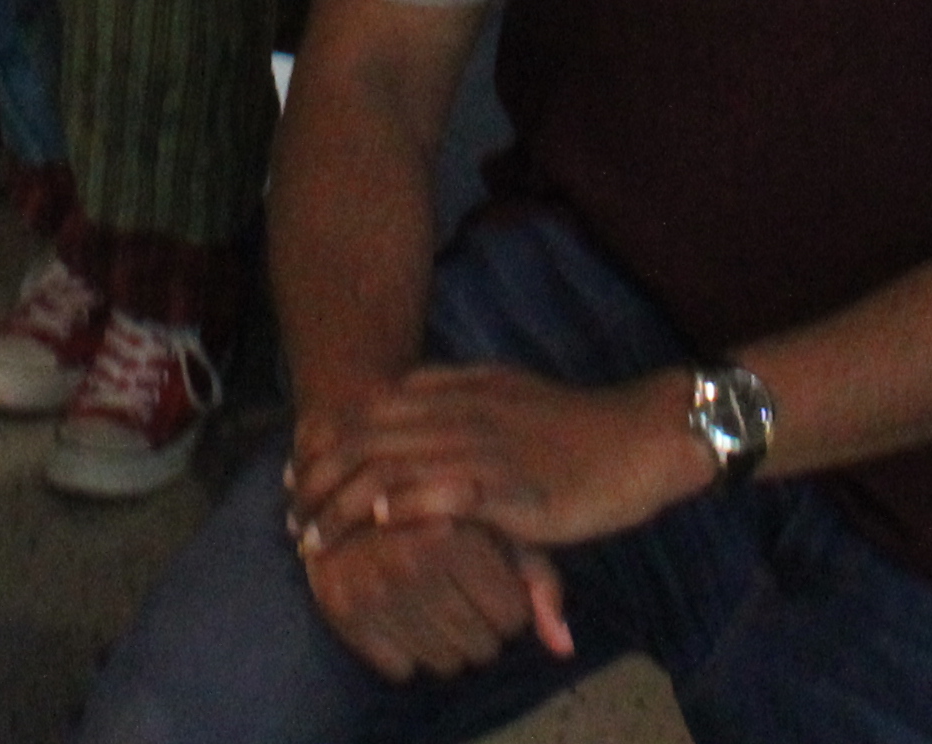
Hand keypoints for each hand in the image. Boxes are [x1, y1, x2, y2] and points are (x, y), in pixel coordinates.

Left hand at [292, 363, 706, 555]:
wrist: (639, 437)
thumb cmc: (573, 427)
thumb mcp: (503, 393)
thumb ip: (453, 389)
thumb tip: (403, 388)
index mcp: (455, 391)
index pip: (368, 409)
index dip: (322, 440)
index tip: (295, 472)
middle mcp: (459, 413)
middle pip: (365, 441)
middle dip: (317, 481)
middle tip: (291, 518)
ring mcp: (482, 447)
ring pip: (391, 469)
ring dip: (343, 508)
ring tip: (314, 542)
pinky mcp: (509, 487)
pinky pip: (446, 493)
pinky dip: (407, 507)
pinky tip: (380, 528)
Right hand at [300, 512, 570, 680]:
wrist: (353, 475)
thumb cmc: (441, 501)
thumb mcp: (493, 520)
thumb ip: (537, 578)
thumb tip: (564, 648)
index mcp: (454, 532)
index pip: (511, 617)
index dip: (509, 603)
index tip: (494, 580)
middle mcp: (410, 561)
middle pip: (481, 646)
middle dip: (483, 626)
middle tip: (464, 592)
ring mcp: (372, 587)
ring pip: (444, 663)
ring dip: (450, 642)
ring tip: (438, 601)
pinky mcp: (340, 606)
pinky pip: (399, 668)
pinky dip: (408, 650)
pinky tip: (405, 612)